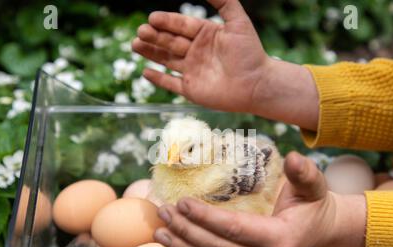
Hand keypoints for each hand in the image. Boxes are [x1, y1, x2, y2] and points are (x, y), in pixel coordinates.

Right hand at [133, 0, 318, 129]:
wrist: (257, 85)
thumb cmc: (250, 53)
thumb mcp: (238, 21)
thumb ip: (223, 1)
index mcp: (205, 35)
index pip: (181, 25)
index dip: (167, 21)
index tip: (152, 18)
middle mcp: (197, 52)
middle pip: (170, 42)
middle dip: (154, 36)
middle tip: (140, 32)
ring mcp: (193, 72)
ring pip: (166, 60)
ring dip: (151, 53)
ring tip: (135, 45)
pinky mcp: (192, 90)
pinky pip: (171, 84)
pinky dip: (158, 79)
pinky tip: (146, 71)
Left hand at [154, 152, 366, 246]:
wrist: (319, 232)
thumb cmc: (313, 205)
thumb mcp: (314, 186)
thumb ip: (304, 173)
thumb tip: (294, 156)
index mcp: (280, 239)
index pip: (235, 229)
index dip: (207, 217)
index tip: (183, 201)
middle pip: (217, 246)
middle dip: (187, 229)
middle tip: (164, 210)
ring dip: (182, 245)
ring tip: (159, 229)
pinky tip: (172, 242)